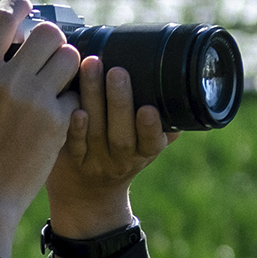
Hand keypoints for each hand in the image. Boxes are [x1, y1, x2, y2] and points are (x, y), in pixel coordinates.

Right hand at [0, 0, 80, 257]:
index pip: (2, 18)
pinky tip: (58, 107)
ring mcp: (35, 102)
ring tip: (55, 76)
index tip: (24, 7)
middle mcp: (7, 82)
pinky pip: (76, 91)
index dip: (17, 5)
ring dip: (65, 62)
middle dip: (47, 38)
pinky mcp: (57, 122)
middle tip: (44, 51)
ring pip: (69, 56)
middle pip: (46, 32)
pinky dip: (70, 96)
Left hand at [45, 56, 173, 257]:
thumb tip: (184, 91)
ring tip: (92, 65)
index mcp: (145, 152)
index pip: (152, 142)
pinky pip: (74, 144)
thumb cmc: (120, 153)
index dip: (151, 128)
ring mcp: (95, 161)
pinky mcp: (72, 159)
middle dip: (120, 102)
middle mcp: (121, 160)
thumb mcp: (146, 144)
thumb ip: (164, 124)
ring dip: (94, 97)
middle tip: (117, 71)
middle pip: (122, 135)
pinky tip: (73, 105)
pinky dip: (75, 127)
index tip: (148, 108)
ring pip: (96, 131)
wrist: (87, 192)